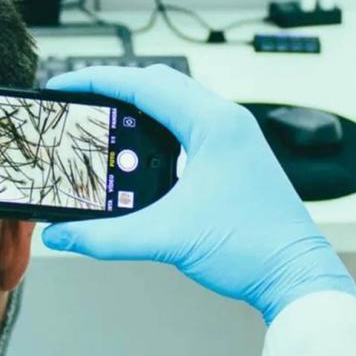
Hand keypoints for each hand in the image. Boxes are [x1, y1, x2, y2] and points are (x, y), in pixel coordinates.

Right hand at [42, 66, 355, 323]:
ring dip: (136, 106)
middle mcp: (226, 121)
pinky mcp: (232, 155)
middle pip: (158, 84)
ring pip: (174, 102)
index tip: (64, 85)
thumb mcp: (166, 238)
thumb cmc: (251, 247)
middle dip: (113, 87)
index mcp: (214, 124)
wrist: (294, 274)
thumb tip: (61, 236)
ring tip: (101, 119)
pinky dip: (154, 128)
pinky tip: (136, 152)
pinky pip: (186, 125)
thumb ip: (105, 237)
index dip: (96, 80)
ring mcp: (232, 137)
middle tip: (78, 101)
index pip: (143, 84)